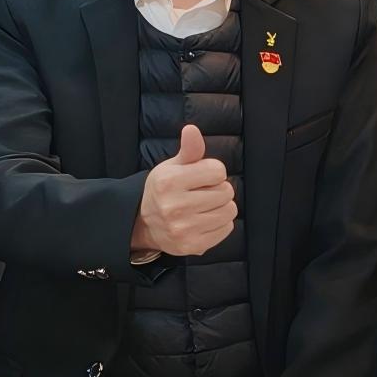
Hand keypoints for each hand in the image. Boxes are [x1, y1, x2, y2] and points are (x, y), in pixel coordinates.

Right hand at [132, 122, 236, 260]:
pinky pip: (227, 228)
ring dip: (222, 207)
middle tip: (202, 193)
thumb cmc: (165, 190)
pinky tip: (204, 220)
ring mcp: (184, 229)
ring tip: (205, 207)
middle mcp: (174, 206)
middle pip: (226, 191)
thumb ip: (188, 149)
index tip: (200, 178)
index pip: (218, 171)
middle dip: (218, 189)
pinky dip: (221, 223)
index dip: (212, 172)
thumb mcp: (172, 166)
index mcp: (169, 182)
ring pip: (230, 211)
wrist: (146, 224)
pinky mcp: (194, 246)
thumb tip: (192, 130)